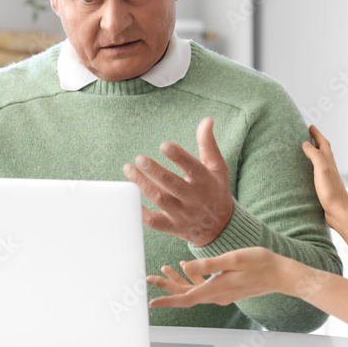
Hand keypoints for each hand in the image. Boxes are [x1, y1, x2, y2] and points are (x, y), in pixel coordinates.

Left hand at [123, 117, 233, 246]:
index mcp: (205, 181)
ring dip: (142, 184)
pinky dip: (140, 212)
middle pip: (172, 184)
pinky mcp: (172, 227)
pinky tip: (128, 197)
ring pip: (160, 199)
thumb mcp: (217, 167)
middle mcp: (194, 199)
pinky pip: (153, 221)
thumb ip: (208, 144)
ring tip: (128, 169)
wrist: (219, 227)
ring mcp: (182, 214)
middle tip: (139, 158)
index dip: (178, 156)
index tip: (164, 145)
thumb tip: (207, 120)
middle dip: (155, 171)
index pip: (192, 167)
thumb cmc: (215, 190)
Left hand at [146, 247, 302, 307]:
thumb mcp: (233, 259)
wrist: (281, 274)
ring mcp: (222, 293)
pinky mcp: (227, 289)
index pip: (186, 298)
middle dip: (167, 287)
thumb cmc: (261, 263)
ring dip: (178, 281)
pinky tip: (186, 267)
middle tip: (150, 279)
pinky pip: (204, 286)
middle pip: (186, 295)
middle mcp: (217, 295)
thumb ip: (208, 264)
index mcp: (217, 288)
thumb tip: (186, 266)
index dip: (167, 300)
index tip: (152, 302)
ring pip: (193, 290)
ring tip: (164, 270)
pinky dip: (192, 277)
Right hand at [301, 125, 347, 228]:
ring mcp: (327, 177)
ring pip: (321, 161)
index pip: (323, 143)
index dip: (317, 134)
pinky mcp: (324, 187)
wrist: (339, 212)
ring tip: (306, 150)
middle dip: (316, 141)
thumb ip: (315, 155)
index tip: (310, 126)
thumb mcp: (322, 169)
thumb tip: (306, 143)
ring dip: (315, 153)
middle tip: (308, 135)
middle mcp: (329, 168)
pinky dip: (312, 167)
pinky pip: (317, 172)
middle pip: (324, 150)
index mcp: (329, 162)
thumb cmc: (331, 191)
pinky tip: (307, 172)